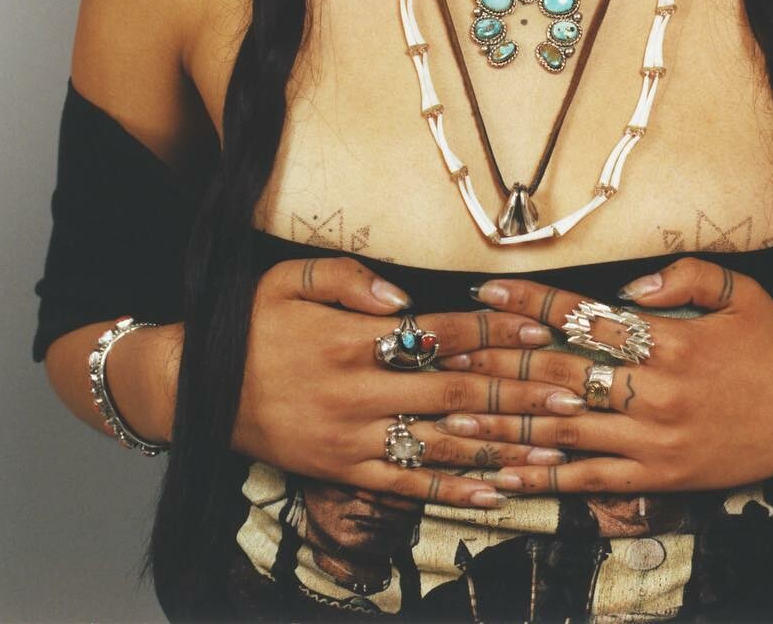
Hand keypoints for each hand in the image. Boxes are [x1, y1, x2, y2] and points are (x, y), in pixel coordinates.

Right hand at [234, 255, 587, 507]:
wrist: (199, 391)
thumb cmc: (251, 326)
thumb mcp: (288, 278)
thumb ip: (347, 277)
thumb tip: (401, 297)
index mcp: (352, 339)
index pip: (439, 333)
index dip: (494, 331)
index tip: (541, 328)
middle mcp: (359, 392)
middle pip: (456, 394)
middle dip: (519, 394)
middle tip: (573, 394)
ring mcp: (354, 438)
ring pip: (441, 445)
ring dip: (502, 448)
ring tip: (554, 448)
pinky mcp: (344, 472)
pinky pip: (407, 485)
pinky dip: (454, 491)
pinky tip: (495, 495)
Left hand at [429, 257, 772, 494]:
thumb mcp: (741, 293)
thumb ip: (683, 276)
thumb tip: (626, 286)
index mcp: (671, 340)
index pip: (585, 316)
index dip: (531, 303)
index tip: (485, 292)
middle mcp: (656, 390)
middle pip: (560, 371)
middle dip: (499, 359)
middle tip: (449, 351)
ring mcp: (654, 440)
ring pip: (565, 430)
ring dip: (506, 423)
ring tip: (454, 417)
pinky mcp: (659, 478)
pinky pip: (592, 479)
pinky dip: (546, 477)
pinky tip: (506, 474)